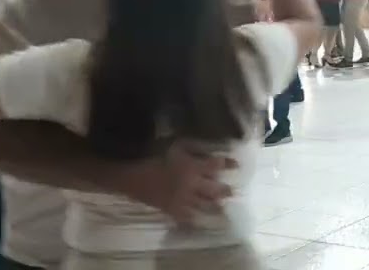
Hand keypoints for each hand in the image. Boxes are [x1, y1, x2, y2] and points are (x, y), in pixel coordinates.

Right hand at [124, 142, 239, 226]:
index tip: (236, 165)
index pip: (216, 165)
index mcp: (192, 167)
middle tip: (232, 192)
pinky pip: (185, 218)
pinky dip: (192, 221)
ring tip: (221, 208)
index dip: (227, 164)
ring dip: (213, 206)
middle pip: (213, 189)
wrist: (131, 175)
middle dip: (224, 191)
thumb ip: (192, 148)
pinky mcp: (171, 209)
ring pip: (202, 205)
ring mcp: (182, 199)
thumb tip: (206, 151)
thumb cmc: (152, 154)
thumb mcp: (174, 145)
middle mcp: (191, 185)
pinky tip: (197, 223)